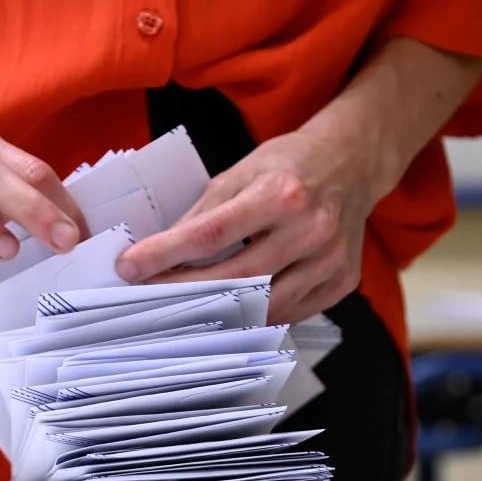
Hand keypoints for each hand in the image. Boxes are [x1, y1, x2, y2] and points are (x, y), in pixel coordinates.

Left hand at [115, 129, 388, 324]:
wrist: (351, 165)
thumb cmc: (289, 166)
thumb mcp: (240, 173)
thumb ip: (203, 214)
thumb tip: (159, 251)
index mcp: (281, 193)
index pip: (211, 234)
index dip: (165, 255)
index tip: (130, 268)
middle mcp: (311, 229)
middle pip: (236, 278)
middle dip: (184, 291)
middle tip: (147, 297)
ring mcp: (330, 261)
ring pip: (263, 307)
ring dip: (218, 314)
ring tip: (182, 312)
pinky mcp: (341, 283)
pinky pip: (290, 313)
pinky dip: (255, 316)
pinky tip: (230, 311)